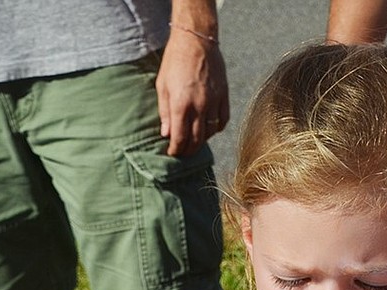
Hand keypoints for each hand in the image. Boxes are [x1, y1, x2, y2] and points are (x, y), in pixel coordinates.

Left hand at [156, 28, 228, 156]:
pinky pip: (223, 120)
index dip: (176, 149)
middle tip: (183, 152)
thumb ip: (164, 111)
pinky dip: (216, 128)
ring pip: (211, 132)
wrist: (196, 40)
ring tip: (194, 140)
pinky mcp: (224, 95)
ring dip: (202, 140)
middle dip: (189, 150)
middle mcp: (200, 105)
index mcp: (181, 103)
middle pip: (197, 139)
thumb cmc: (174, 61)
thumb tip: (166, 134)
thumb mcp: (162, 85)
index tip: (172, 153)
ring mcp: (214, 101)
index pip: (180, 137)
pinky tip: (209, 128)